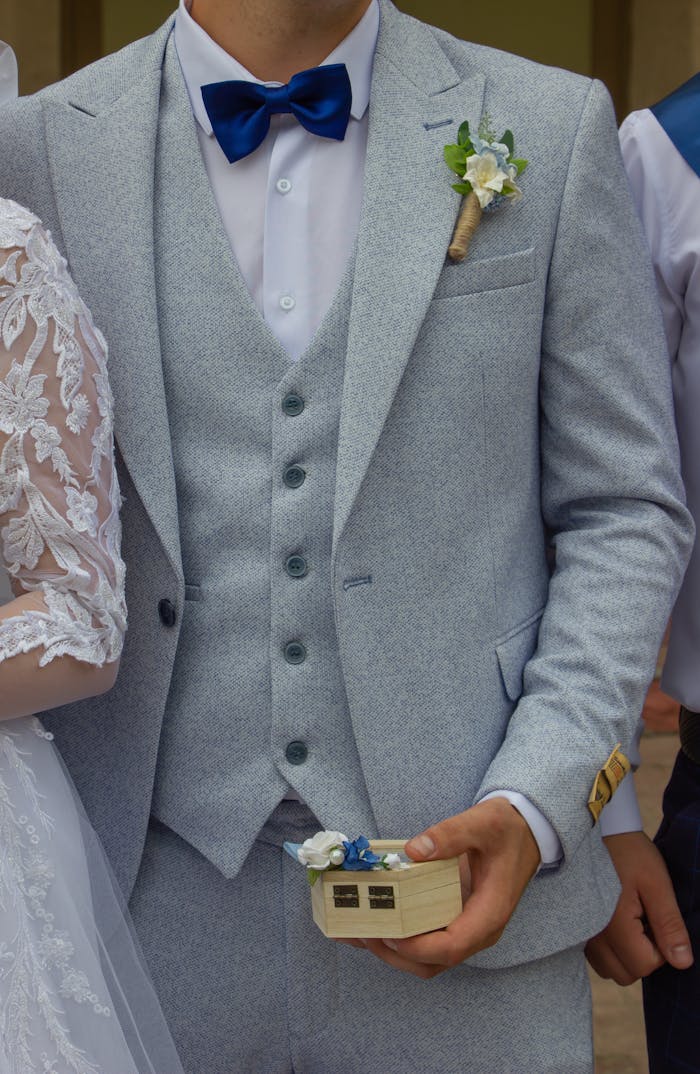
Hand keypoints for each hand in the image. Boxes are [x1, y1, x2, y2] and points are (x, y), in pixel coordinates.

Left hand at [340, 798, 539, 977]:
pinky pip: (428, 940)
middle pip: (434, 962)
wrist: (525, 831)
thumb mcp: (483, 822)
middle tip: (363, 932)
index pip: (452, 946)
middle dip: (396, 955)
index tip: (388, 933)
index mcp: (489, 913)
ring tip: (361, 931)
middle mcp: (478, 929)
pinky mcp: (456, 919)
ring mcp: (467, 927)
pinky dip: (401, 938)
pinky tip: (376, 922)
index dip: (418, 947)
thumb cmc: (507, 829)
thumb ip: (451, 834)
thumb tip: (414, 850)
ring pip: (428, 958)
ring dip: (394, 952)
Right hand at [585, 831, 693, 984]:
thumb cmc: (629, 853)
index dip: (661, 949)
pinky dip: (610, 948)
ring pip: (609, 968)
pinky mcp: (575, 927)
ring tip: (631, 921)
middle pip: (626, 974)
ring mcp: (580, 932)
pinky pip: (595, 956)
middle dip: (643, 957)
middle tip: (646, 921)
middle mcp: (592, 935)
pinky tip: (616, 921)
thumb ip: (669, 925)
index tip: (658, 918)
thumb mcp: (657, 884)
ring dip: (625, 955)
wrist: (595, 829)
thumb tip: (683, 962)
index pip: (645, 965)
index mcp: (614, 925)